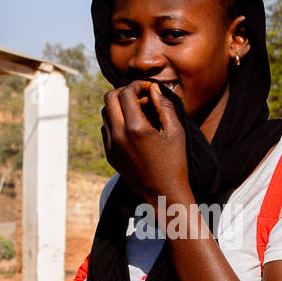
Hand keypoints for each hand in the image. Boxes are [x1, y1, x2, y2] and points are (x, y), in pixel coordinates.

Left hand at [100, 80, 190, 205]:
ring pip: (105, 113)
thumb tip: (154, 88)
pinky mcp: (110, 155)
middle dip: (124, 92)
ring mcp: (111, 146)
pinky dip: (116, 121)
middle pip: (109, 98)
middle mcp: (118, 136)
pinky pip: (106, 129)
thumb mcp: (176, 132)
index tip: (149, 89)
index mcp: (135, 129)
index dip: (138, 85)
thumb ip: (165, 106)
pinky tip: (133, 127)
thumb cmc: (175, 163)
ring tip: (137, 111)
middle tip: (140, 97)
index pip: (126, 93)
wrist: (163, 195)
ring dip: (118, 106)